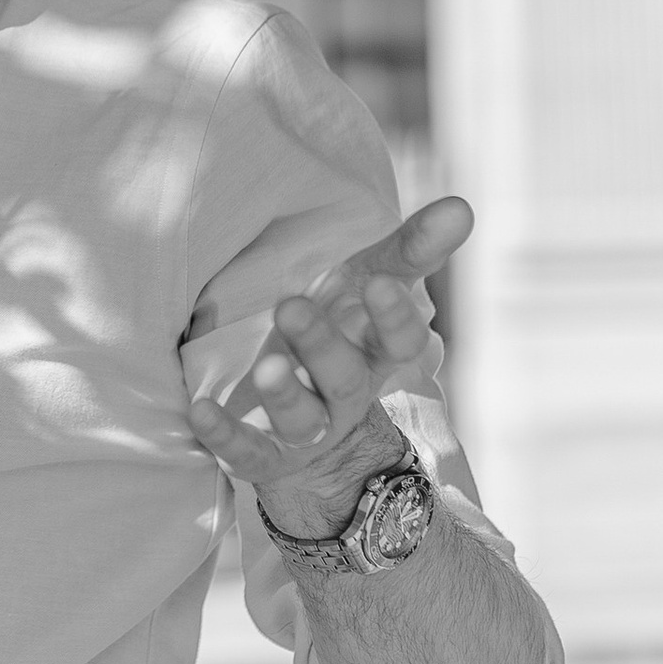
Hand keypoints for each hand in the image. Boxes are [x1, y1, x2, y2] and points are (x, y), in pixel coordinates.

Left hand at [184, 196, 471, 543]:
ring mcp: (306, 431)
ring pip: (303, 420)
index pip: (399, 341)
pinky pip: (247, 454)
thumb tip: (462, 206)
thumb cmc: (339, 329)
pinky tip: (200, 411)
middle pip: (344, 378)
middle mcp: (344, 394)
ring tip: (265, 366)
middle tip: (290, 306)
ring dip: (284, 395)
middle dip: (321, 345)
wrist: (308, 423)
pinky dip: (225, 437)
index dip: (394, 317)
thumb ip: (410, 250)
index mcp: (373, 352)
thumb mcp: (367, 283)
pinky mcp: (264, 457)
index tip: (381, 284)